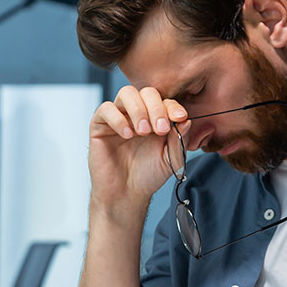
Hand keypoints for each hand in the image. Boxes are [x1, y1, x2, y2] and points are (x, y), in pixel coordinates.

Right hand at [88, 85, 190, 211]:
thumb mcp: (171, 158)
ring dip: (139, 110)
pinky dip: (118, 119)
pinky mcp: (100, 125)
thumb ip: (180, 138)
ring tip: (143, 131)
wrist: (126, 194)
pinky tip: (127, 135)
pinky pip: (106, 109)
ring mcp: (119, 117)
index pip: (165, 101)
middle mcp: (138, 114)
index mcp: (156, 119)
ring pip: (127, 93)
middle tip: (160, 129)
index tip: (179, 117)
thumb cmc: (148, 176)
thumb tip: (186, 119)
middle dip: (156, 108)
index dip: (173, 106)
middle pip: (147, 92)